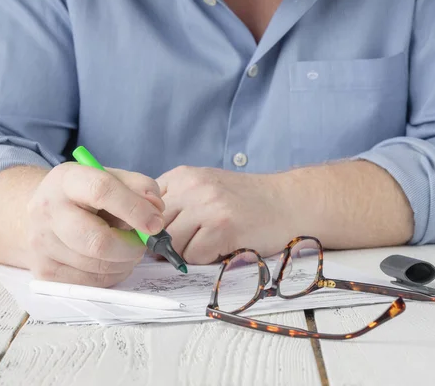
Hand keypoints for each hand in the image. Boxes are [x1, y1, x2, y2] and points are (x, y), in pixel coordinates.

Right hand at [25, 163, 164, 286]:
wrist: (42, 213)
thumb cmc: (85, 195)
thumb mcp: (112, 178)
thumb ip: (140, 187)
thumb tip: (156, 210)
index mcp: (67, 180)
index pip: (101, 191)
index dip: (134, 209)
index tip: (156, 223)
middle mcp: (48, 211)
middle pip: (97, 241)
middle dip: (131, 247)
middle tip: (142, 243)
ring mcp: (42, 244)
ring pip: (98, 266)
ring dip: (125, 262)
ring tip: (126, 248)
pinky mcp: (45, 272)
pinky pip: (91, 283)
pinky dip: (112, 275)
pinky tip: (112, 260)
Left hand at [156, 166, 296, 264]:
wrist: (289, 202)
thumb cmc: (246, 201)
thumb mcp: (206, 187)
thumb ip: (176, 202)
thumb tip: (145, 235)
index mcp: (183, 175)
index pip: (145, 207)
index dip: (154, 227)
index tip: (169, 234)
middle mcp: (192, 187)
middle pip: (157, 228)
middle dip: (170, 244)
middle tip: (194, 243)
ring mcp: (207, 206)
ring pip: (173, 245)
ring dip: (189, 252)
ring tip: (211, 243)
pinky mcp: (222, 227)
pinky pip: (193, 256)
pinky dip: (206, 259)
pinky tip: (224, 247)